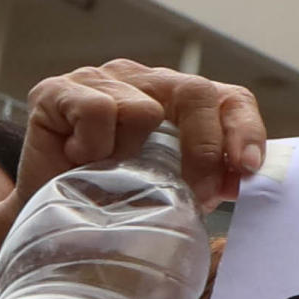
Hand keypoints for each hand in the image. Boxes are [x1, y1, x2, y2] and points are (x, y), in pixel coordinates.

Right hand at [20, 59, 265, 208]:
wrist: (50, 219)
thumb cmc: (115, 200)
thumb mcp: (173, 190)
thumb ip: (212, 178)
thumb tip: (245, 177)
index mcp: (180, 100)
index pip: (230, 99)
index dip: (246, 131)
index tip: (248, 169)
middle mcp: (144, 80)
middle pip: (197, 93)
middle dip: (203, 149)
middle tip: (193, 192)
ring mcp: (101, 79)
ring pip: (143, 109)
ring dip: (132, 156)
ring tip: (111, 174)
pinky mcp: (57, 89)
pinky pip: (96, 111)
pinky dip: (93, 147)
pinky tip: (80, 161)